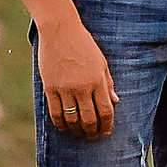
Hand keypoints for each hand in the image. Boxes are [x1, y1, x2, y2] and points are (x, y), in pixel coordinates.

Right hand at [36, 14, 117, 139]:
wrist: (60, 30)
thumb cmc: (83, 44)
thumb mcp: (101, 62)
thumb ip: (108, 83)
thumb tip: (115, 102)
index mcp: (98, 81)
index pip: (105, 111)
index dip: (106, 125)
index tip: (105, 132)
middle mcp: (83, 87)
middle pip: (89, 119)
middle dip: (92, 132)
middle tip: (92, 137)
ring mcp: (65, 88)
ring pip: (72, 119)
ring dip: (77, 130)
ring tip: (79, 132)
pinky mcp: (50, 88)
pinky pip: (55, 112)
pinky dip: (60, 123)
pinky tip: (64, 126)